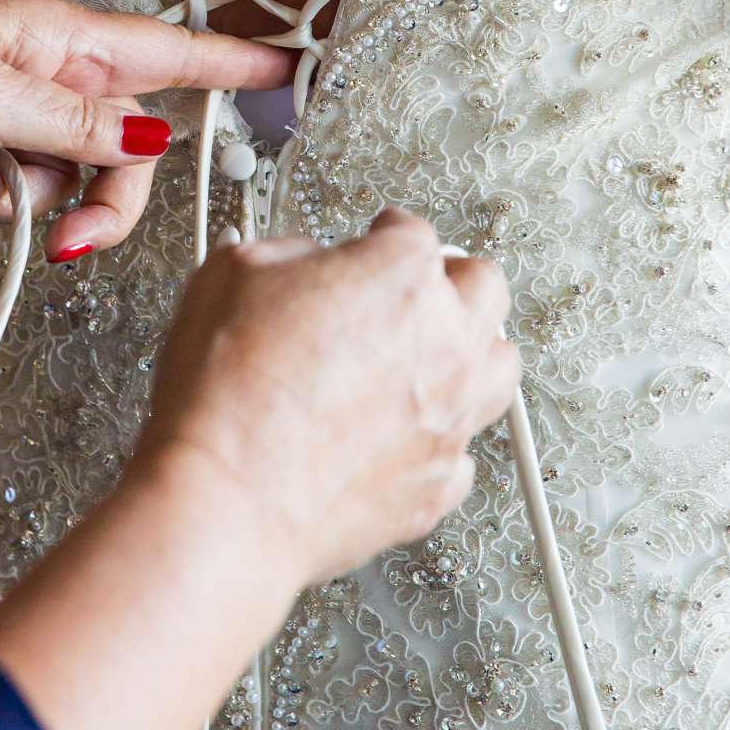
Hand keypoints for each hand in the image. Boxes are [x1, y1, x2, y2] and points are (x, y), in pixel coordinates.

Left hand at [0, 0, 293, 257]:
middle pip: (128, 144)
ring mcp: (12, 92)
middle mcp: (52, 62)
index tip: (297, 78)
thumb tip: (157, 141)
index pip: (177, 55)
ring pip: (66, 169)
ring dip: (26, 196)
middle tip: (66, 242)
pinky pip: (13, 174)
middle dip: (104, 200)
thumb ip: (78, 127)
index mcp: (70, 38)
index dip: (239, 70)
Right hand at [133, 210, 518, 593]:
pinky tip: (408, 434)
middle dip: (450, 281)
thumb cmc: (228, 392)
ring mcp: (450, 418)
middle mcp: (444, 342)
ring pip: (501, 368)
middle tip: (419, 288)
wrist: (228, 496)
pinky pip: (463, 452)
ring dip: (473, 352)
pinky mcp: (438, 486)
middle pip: (485, 288)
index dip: (385, 234)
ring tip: (437, 356)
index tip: (375, 241)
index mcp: (400, 277)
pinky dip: (442, 439)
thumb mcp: (233, 273)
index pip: (415, 233)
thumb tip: (302, 263)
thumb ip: (285, 253)